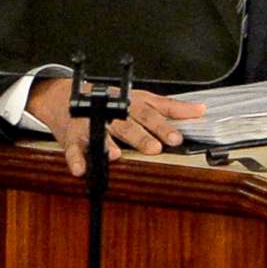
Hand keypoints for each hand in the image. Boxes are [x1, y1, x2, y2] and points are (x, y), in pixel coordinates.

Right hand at [28, 76, 207, 177]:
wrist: (66, 98)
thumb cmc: (111, 102)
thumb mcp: (142, 100)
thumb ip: (171, 107)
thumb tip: (200, 110)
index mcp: (129, 104)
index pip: (148, 114)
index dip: (162, 126)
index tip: (176, 138)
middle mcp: (110, 113)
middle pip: (126, 124)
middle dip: (139, 136)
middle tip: (153, 148)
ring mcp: (90, 124)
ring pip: (99, 134)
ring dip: (107, 144)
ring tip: (116, 155)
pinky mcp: (72, 137)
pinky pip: (73, 149)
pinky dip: (76, 159)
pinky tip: (81, 169)